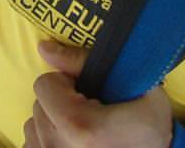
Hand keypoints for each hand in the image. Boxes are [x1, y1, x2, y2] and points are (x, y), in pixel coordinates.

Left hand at [23, 41, 172, 147]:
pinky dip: (50, 142)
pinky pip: (33, 146)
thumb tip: (44, 48)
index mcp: (79, 125)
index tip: (87, 93)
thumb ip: (84, 61)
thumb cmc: (150, 130)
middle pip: (39, 105)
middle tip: (89, 112)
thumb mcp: (136, 87)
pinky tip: (73, 144)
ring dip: (53, 123)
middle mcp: (58, 147)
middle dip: (60, 102)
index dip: (67, 82)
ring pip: (34, 126)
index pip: (45, 84)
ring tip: (82, 132)